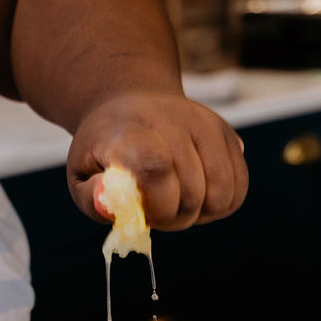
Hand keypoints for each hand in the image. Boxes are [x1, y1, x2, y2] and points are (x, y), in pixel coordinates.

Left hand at [66, 93, 247, 230]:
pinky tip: (197, 195)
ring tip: (174, 200)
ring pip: (220, 196)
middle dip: (171, 217)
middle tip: (152, 208)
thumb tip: (115, 210)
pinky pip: (239, 190)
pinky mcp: (228, 134)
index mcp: (128, 128)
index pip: (154, 164)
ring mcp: (206, 124)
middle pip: (191, 193)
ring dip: (198, 214)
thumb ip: (92, 199)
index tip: (139, 208)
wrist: (130, 103)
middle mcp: (172, 118)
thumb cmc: (106, 149)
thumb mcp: (81, 173)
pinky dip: (219, 206)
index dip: (154, 200)